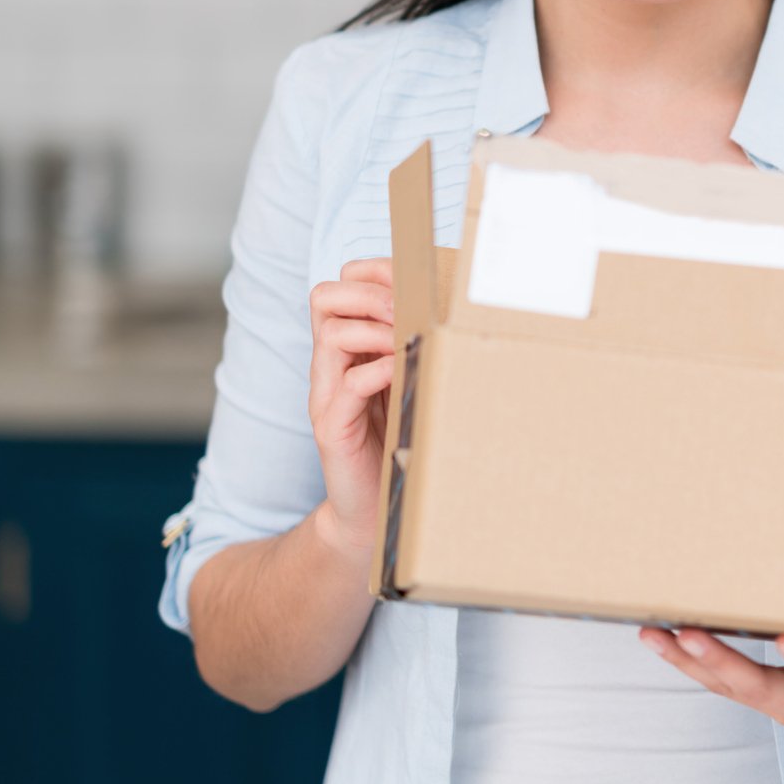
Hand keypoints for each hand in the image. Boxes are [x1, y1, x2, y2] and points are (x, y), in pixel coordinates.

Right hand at [307, 257, 395, 566]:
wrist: (373, 508)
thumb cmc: (398, 440)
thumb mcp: (409, 382)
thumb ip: (417, 348)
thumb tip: (459, 312)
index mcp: (346, 349)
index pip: (338, 287)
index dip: (371, 275)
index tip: (412, 283)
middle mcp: (329, 366)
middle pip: (324, 297)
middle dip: (369, 293)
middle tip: (407, 311)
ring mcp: (326, 395)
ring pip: (332, 333)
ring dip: (377, 330)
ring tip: (409, 344)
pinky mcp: (333, 427)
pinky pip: (347, 384)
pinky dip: (378, 371)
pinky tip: (404, 374)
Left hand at [639, 625, 783, 762]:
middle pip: (757, 684)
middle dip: (722, 659)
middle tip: (693, 634)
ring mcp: (776, 701)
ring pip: (726, 685)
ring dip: (689, 660)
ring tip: (655, 634)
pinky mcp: (760, 695)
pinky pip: (717, 681)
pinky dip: (687, 661)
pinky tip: (658, 637)